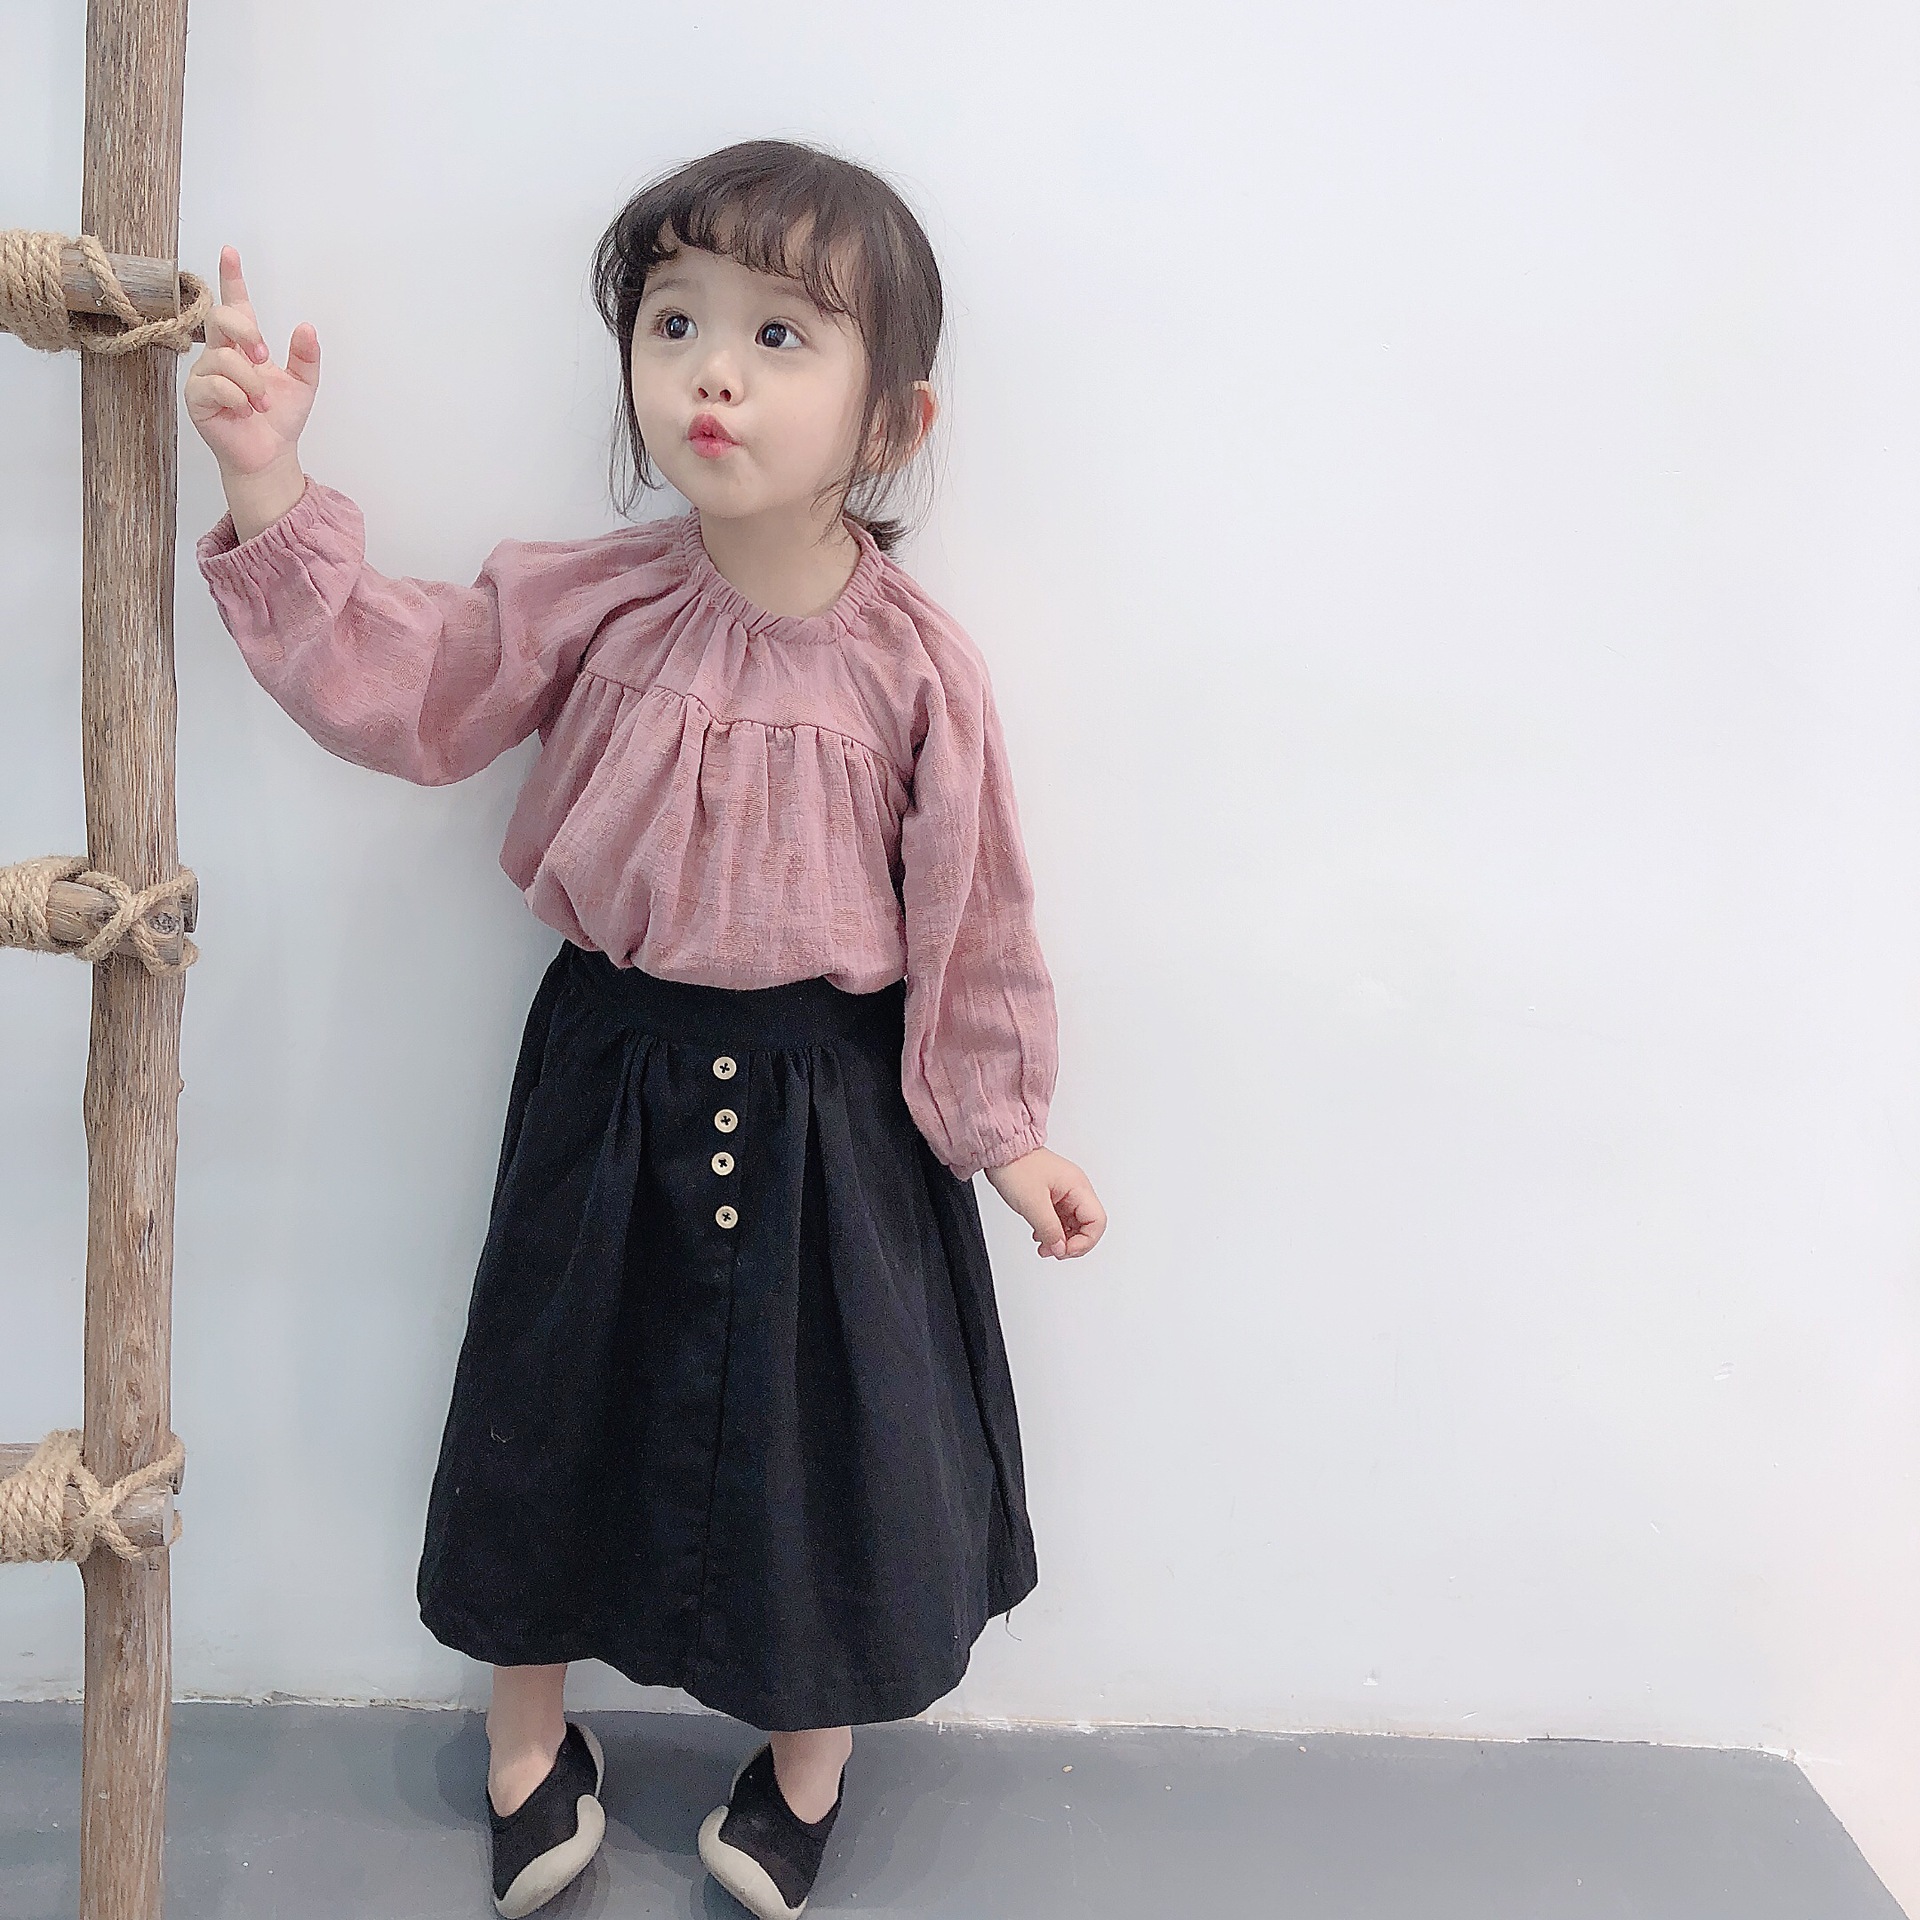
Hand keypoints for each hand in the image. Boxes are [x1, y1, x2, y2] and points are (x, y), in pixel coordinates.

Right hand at [183, 245, 319, 536]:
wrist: (270, 454)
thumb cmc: (280, 418)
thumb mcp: (303, 385)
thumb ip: (306, 357)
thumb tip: (306, 327)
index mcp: (244, 345)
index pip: (235, 304)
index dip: (232, 278)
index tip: (231, 252)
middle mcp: (220, 353)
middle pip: (221, 319)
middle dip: (246, 334)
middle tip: (264, 357)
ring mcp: (205, 374)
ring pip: (225, 359)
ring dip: (252, 384)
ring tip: (261, 405)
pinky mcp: (196, 397)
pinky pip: (215, 385)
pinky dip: (238, 399)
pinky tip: (245, 412)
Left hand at [983, 1147, 1105, 1258]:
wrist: (1000, 1149)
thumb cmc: (1015, 1166)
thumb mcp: (1032, 1203)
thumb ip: (1049, 1230)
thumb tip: (1060, 1248)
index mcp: (1078, 1187)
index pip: (1097, 1221)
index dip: (1084, 1242)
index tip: (1064, 1250)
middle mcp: (1075, 1188)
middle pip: (1088, 1225)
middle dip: (1072, 1243)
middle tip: (1054, 1251)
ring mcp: (1064, 1191)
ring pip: (1073, 1223)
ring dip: (1061, 1239)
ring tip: (1044, 1247)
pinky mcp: (1053, 1194)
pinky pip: (1060, 1218)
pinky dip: (1053, 1230)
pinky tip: (1040, 1235)